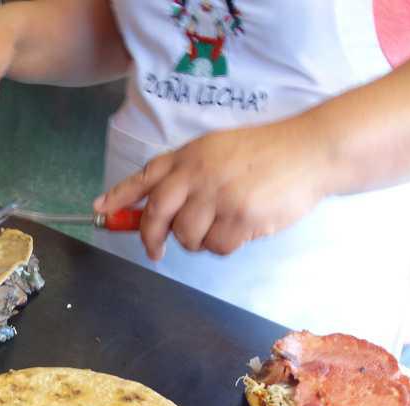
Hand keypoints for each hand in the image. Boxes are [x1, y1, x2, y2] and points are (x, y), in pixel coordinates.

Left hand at [93, 118, 333, 259]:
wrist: (310, 151)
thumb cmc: (266, 154)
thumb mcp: (219, 150)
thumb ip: (188, 174)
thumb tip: (156, 209)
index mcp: (190, 155)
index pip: (145, 176)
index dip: (119, 196)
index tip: (99, 211)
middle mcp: (198, 174)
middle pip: (157, 216)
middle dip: (151, 238)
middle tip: (155, 251)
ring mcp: (218, 195)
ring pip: (187, 237)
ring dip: (199, 241)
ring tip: (222, 225)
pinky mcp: (239, 216)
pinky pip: (217, 247)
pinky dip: (226, 245)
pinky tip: (243, 227)